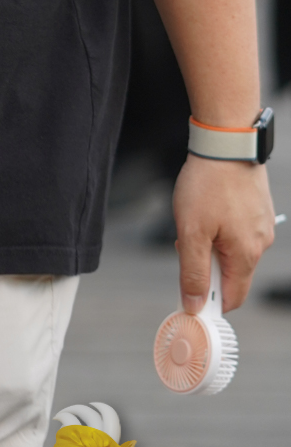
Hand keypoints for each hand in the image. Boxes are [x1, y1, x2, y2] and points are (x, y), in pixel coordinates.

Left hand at [172, 154, 276, 311]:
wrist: (227, 141)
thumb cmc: (208, 183)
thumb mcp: (191, 232)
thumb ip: (193, 272)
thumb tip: (194, 304)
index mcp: (246, 255)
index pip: (231, 298)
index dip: (208, 302)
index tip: (187, 295)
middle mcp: (260, 243)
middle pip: (231, 275)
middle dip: (205, 266)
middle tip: (186, 242)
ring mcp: (261, 225)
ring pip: (232, 251)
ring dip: (211, 245)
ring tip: (196, 218)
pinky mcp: (257, 209)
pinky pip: (237, 231)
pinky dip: (219, 228)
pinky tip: (207, 207)